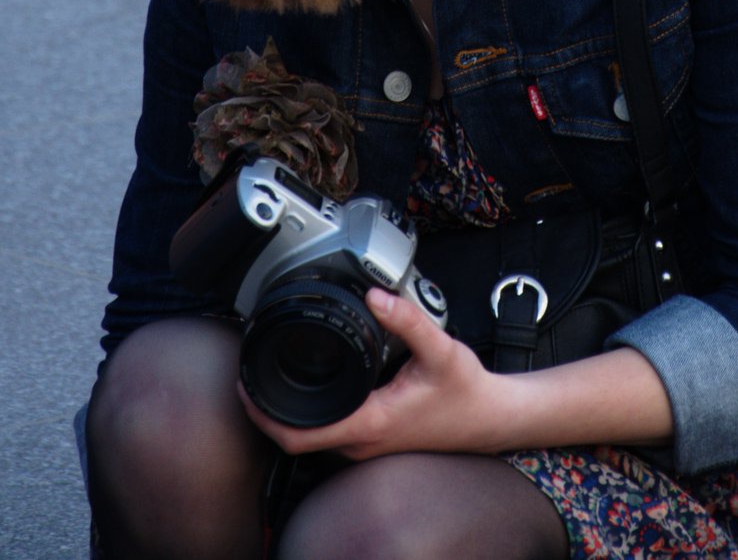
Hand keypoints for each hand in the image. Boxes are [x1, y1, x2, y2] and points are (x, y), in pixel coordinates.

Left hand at [237, 286, 507, 460]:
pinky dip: (311, 411)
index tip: (245, 387)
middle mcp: (363, 442)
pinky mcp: (374, 439)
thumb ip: (407, 319)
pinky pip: (330, 431)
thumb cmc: (466, 391)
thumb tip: (377, 294)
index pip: (299, 435)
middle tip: (250, 370)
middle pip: (297, 437)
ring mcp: (368, 445)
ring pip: (313, 435)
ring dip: (288, 410)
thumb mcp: (440, 348)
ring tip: (273, 372)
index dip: (264, 415)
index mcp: (370, 422)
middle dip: (267, 409)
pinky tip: (312, 384)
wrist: (490, 419)